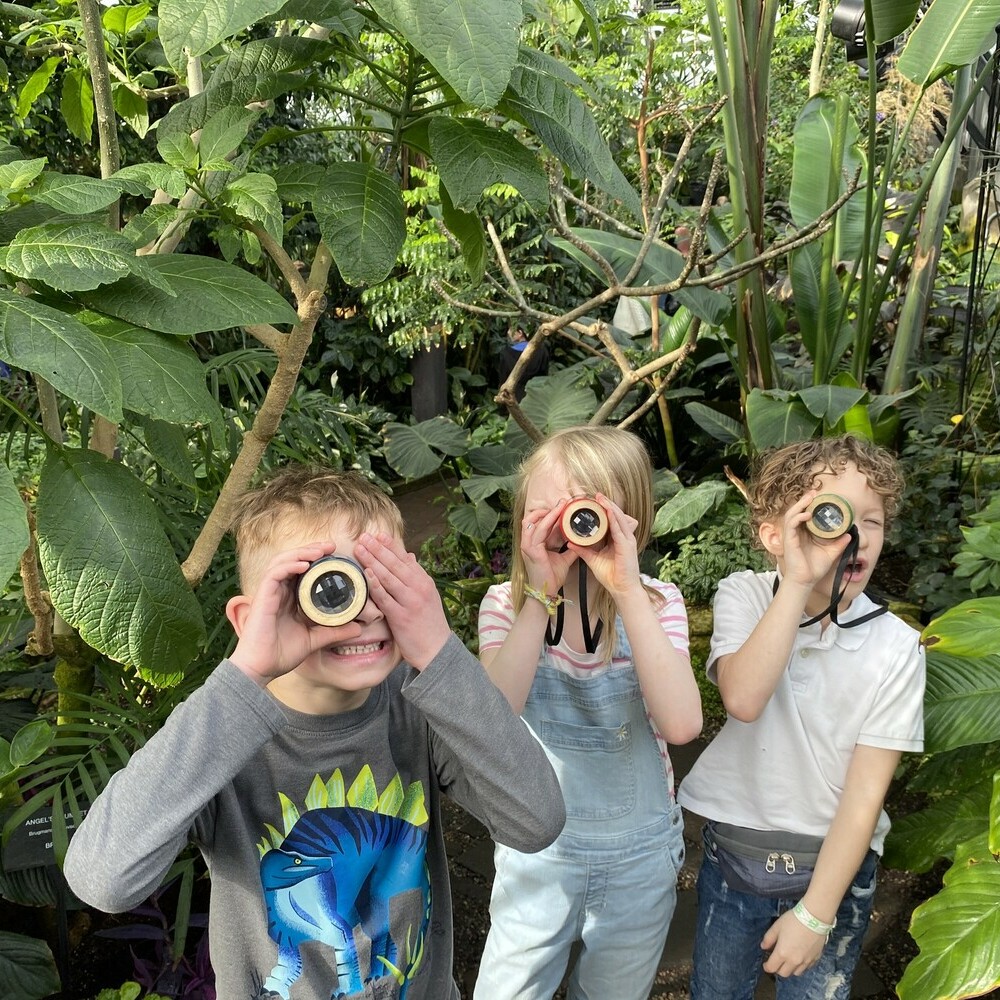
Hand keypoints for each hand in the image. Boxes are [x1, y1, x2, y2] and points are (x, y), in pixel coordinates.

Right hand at [227, 542, 362, 685]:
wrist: (261, 669)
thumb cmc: (281, 654)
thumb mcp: (314, 639)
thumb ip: (334, 631)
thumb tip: (358, 627)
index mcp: (289, 597)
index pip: (301, 569)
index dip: (315, 558)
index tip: (335, 554)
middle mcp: (279, 591)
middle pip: (292, 559)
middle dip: (311, 549)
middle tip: (331, 546)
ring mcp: (269, 593)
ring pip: (282, 561)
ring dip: (301, 553)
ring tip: (320, 551)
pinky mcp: (262, 597)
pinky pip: (274, 574)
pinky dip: (289, 566)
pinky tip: (304, 565)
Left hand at [354, 531, 449, 669]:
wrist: (437, 650)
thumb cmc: (429, 624)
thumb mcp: (428, 595)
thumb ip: (416, 576)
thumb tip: (409, 556)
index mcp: (424, 581)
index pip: (405, 559)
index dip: (390, 545)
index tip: (377, 535)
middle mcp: (419, 588)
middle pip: (395, 564)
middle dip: (377, 549)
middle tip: (364, 537)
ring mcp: (410, 602)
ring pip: (388, 577)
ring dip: (372, 561)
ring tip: (359, 549)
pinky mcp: (401, 617)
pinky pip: (385, 598)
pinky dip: (375, 584)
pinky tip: (366, 574)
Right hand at [520, 504, 578, 597]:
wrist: (546, 592)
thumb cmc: (552, 577)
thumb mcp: (564, 559)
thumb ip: (571, 549)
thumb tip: (582, 541)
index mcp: (534, 543)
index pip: (538, 523)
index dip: (549, 514)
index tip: (563, 506)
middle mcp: (528, 542)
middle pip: (532, 518)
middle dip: (547, 509)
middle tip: (563, 503)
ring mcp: (527, 545)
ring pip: (533, 521)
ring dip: (547, 513)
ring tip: (561, 506)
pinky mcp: (530, 550)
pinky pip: (538, 530)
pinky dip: (548, 521)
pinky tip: (557, 516)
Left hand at [574, 493, 641, 598]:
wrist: (622, 590)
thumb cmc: (612, 577)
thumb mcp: (594, 560)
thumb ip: (583, 550)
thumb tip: (570, 542)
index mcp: (618, 540)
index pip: (611, 521)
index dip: (603, 510)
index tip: (593, 502)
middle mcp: (625, 538)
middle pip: (616, 516)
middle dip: (607, 504)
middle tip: (596, 495)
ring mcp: (628, 541)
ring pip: (618, 519)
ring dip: (610, 507)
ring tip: (600, 498)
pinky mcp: (627, 546)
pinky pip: (618, 530)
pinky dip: (613, 519)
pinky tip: (607, 511)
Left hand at [760, 908, 826, 977]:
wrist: (814, 918)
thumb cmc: (793, 921)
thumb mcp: (777, 926)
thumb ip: (768, 938)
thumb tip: (763, 947)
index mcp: (782, 953)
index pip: (772, 968)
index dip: (767, 967)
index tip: (766, 964)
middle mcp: (794, 961)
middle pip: (784, 973)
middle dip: (778, 969)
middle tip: (777, 961)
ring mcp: (806, 961)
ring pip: (796, 973)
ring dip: (790, 969)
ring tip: (788, 960)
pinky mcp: (815, 959)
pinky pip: (806, 968)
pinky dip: (801, 966)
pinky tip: (800, 957)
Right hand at [779, 490, 852, 590]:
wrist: (806, 581)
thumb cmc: (814, 568)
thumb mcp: (831, 553)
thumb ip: (839, 544)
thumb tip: (850, 536)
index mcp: (804, 534)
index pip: (804, 514)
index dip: (809, 504)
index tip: (819, 496)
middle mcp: (796, 532)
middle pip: (797, 511)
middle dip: (804, 500)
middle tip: (814, 492)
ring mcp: (791, 536)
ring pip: (792, 514)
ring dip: (800, 505)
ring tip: (810, 498)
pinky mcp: (789, 540)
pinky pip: (791, 524)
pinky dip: (798, 517)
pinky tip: (807, 514)